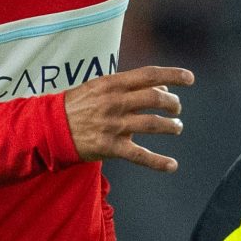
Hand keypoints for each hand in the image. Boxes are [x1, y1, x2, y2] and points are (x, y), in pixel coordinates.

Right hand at [64, 65, 194, 172]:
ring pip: (153, 123)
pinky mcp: (111, 147)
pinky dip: (159, 162)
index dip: (172, 75)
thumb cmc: (77, 105)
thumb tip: (159, 89)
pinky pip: (140, 156)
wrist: (51, 128)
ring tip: (176, 128)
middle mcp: (115, 102)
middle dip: (173, 104)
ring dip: (171, 126)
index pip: (149, 75)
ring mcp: (114, 125)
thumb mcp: (98, 86)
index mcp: (112, 84)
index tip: (189, 79)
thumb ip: (127, 86)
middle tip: (176, 109)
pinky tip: (172, 165)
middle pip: (155, 98)